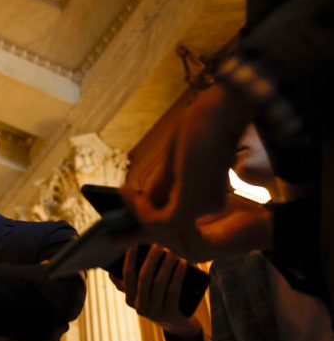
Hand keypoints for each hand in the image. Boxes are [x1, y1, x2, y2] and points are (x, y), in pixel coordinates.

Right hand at [109, 244, 202, 337]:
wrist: (178, 324)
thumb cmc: (157, 302)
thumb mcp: (141, 296)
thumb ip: (127, 286)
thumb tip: (111, 273)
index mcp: (130, 300)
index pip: (128, 277)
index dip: (130, 260)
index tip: (134, 245)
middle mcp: (141, 308)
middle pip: (144, 278)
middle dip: (151, 259)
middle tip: (158, 246)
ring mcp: (156, 313)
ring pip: (159, 283)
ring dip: (166, 265)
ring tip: (171, 253)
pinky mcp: (171, 314)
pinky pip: (173, 291)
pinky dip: (177, 276)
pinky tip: (182, 264)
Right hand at [122, 84, 256, 242]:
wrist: (218, 112)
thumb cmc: (199, 129)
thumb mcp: (174, 164)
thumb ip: (161, 187)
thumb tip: (142, 203)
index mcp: (209, 197)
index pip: (174, 216)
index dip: (148, 212)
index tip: (128, 195)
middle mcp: (211, 207)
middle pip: (168, 225)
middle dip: (140, 215)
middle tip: (123, 194)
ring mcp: (204, 208)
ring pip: (163, 227)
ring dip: (139, 212)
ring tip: (126, 192)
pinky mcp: (193, 204)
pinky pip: (161, 221)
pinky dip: (143, 211)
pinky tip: (135, 194)